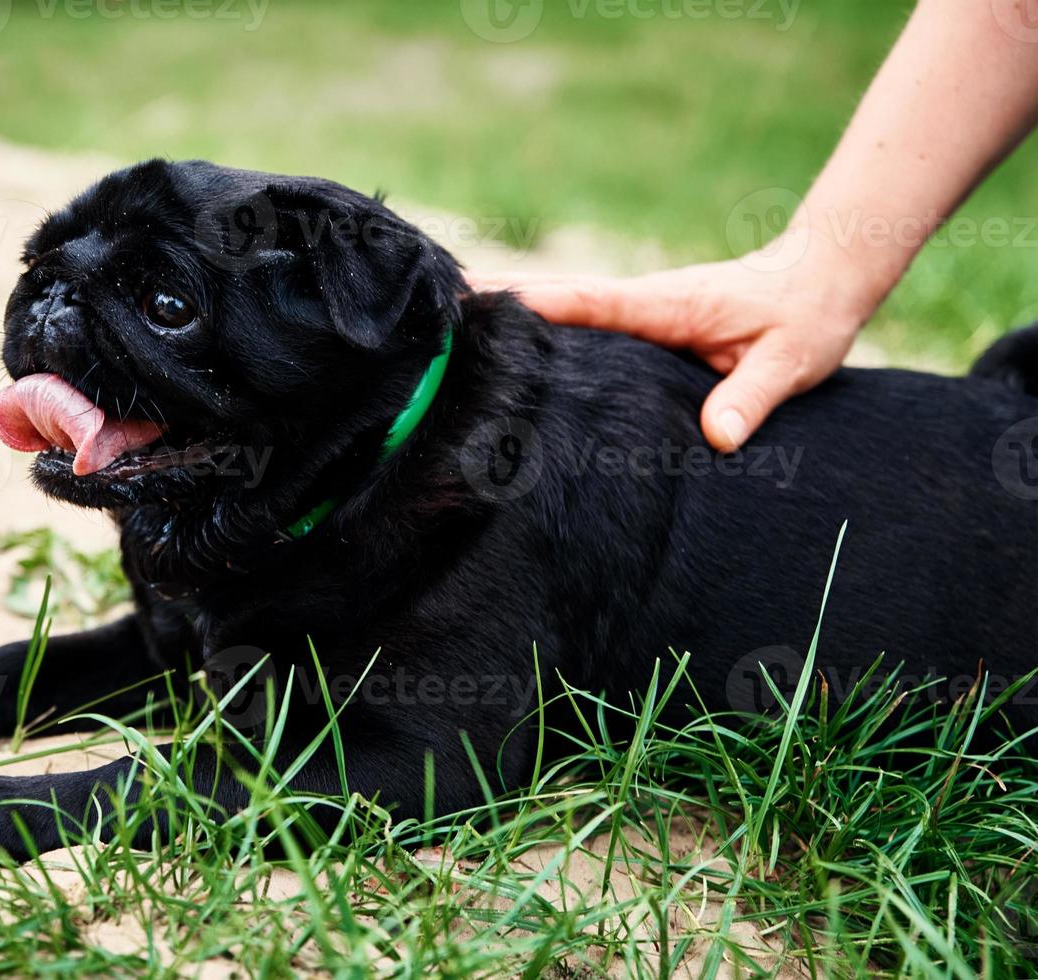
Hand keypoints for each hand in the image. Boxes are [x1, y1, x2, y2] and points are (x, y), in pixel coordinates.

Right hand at [472, 249, 870, 450]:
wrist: (821, 279)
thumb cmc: (806, 318)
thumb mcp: (792, 362)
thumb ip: (754, 397)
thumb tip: (718, 437)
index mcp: (669, 304)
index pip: (596, 302)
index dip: (543, 304)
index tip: (491, 303)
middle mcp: (644, 300)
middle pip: (562, 295)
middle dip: (504, 296)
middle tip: (442, 301)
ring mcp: (640, 307)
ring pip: (566, 301)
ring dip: (514, 302)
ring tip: (452, 312)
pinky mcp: (642, 319)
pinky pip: (583, 315)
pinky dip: (542, 315)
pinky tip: (510, 333)